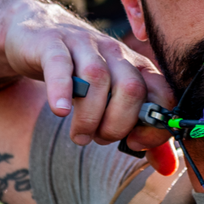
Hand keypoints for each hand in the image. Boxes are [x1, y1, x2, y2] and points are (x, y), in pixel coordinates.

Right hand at [3, 0, 173, 148]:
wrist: (36, 35)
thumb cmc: (80, 74)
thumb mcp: (112, 100)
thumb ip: (141, 132)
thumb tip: (168, 169)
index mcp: (137, 67)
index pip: (162, 95)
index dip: (154, 126)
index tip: (134, 143)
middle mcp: (115, 52)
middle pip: (131, 89)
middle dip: (117, 125)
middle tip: (99, 139)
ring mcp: (84, 44)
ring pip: (97, 78)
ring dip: (89, 117)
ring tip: (80, 136)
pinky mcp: (52, 43)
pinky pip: (60, 65)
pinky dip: (61, 90)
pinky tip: (59, 112)